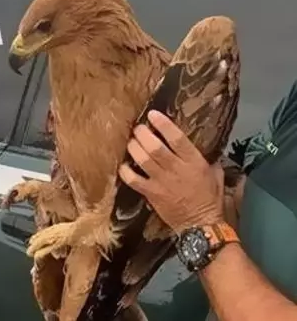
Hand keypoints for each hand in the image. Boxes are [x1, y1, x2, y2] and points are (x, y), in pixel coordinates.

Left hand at [118, 110, 225, 232]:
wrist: (200, 225)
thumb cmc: (209, 198)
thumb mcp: (215, 174)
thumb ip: (208, 158)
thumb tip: (206, 142)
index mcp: (194, 162)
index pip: (177, 139)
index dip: (164, 125)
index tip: (153, 114)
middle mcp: (176, 170)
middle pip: (155, 148)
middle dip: (143, 135)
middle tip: (138, 128)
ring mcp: (162, 182)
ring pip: (143, 161)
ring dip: (134, 148)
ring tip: (131, 142)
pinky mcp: (151, 194)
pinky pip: (133, 180)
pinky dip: (125, 172)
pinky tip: (122, 165)